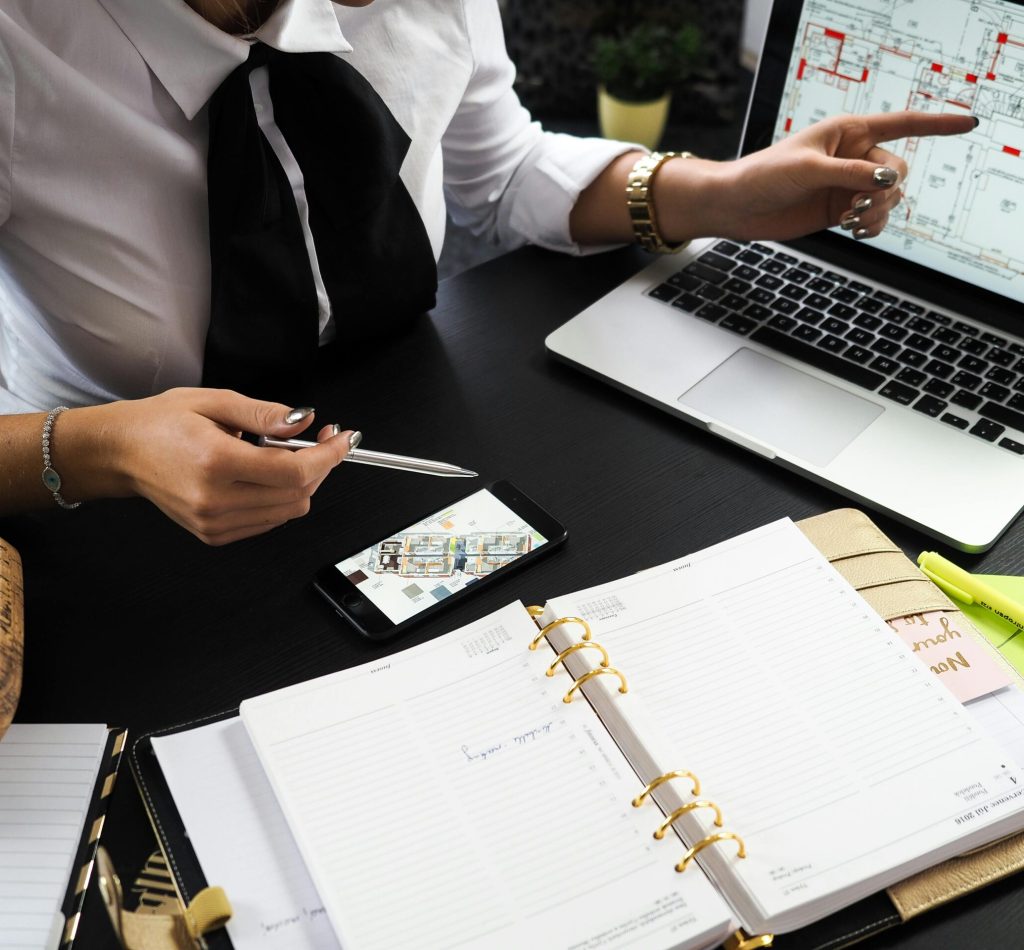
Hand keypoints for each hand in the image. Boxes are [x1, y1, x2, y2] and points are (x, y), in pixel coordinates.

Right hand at [95, 388, 353, 544]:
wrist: (121, 453)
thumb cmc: (162, 423)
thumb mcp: (215, 401)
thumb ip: (265, 414)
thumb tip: (304, 421)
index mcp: (216, 462)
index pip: (294, 472)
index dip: (328, 456)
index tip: (343, 439)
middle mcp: (216, 499)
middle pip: (298, 494)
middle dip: (320, 466)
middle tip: (320, 438)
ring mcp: (214, 523)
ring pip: (288, 511)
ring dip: (302, 483)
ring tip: (285, 454)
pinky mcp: (214, 534)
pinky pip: (269, 521)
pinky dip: (280, 498)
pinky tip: (266, 475)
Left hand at [658, 111, 976, 242]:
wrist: (736, 207)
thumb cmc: (763, 176)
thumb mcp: (808, 170)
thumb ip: (850, 174)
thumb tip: (888, 180)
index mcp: (849, 131)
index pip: (903, 124)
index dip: (937, 124)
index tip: (969, 124)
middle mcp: (853, 157)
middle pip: (897, 170)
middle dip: (886, 190)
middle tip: (858, 207)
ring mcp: (848, 185)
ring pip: (888, 198)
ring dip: (878, 211)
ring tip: (852, 221)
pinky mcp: (840, 210)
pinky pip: (874, 219)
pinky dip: (873, 227)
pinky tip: (857, 231)